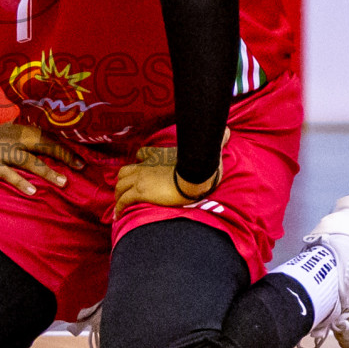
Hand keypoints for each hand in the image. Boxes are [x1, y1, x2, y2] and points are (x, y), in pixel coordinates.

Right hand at [0, 123, 82, 196]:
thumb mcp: (4, 139)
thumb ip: (22, 143)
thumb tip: (44, 153)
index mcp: (17, 130)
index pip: (46, 136)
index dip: (64, 146)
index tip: (80, 158)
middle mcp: (11, 138)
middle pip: (42, 144)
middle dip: (62, 155)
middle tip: (80, 166)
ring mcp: (0, 151)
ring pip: (29, 160)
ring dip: (47, 171)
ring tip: (63, 182)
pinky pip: (8, 174)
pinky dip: (21, 182)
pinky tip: (33, 192)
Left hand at [112, 128, 229, 219]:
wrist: (195, 176)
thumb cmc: (201, 165)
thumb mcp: (208, 150)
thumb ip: (217, 140)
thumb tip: (230, 132)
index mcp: (159, 156)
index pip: (142, 154)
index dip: (139, 161)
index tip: (139, 168)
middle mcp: (146, 166)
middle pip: (125, 171)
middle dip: (123, 181)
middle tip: (125, 191)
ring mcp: (140, 179)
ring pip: (120, 186)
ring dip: (119, 195)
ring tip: (120, 205)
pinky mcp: (140, 193)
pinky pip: (123, 201)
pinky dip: (119, 208)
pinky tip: (119, 215)